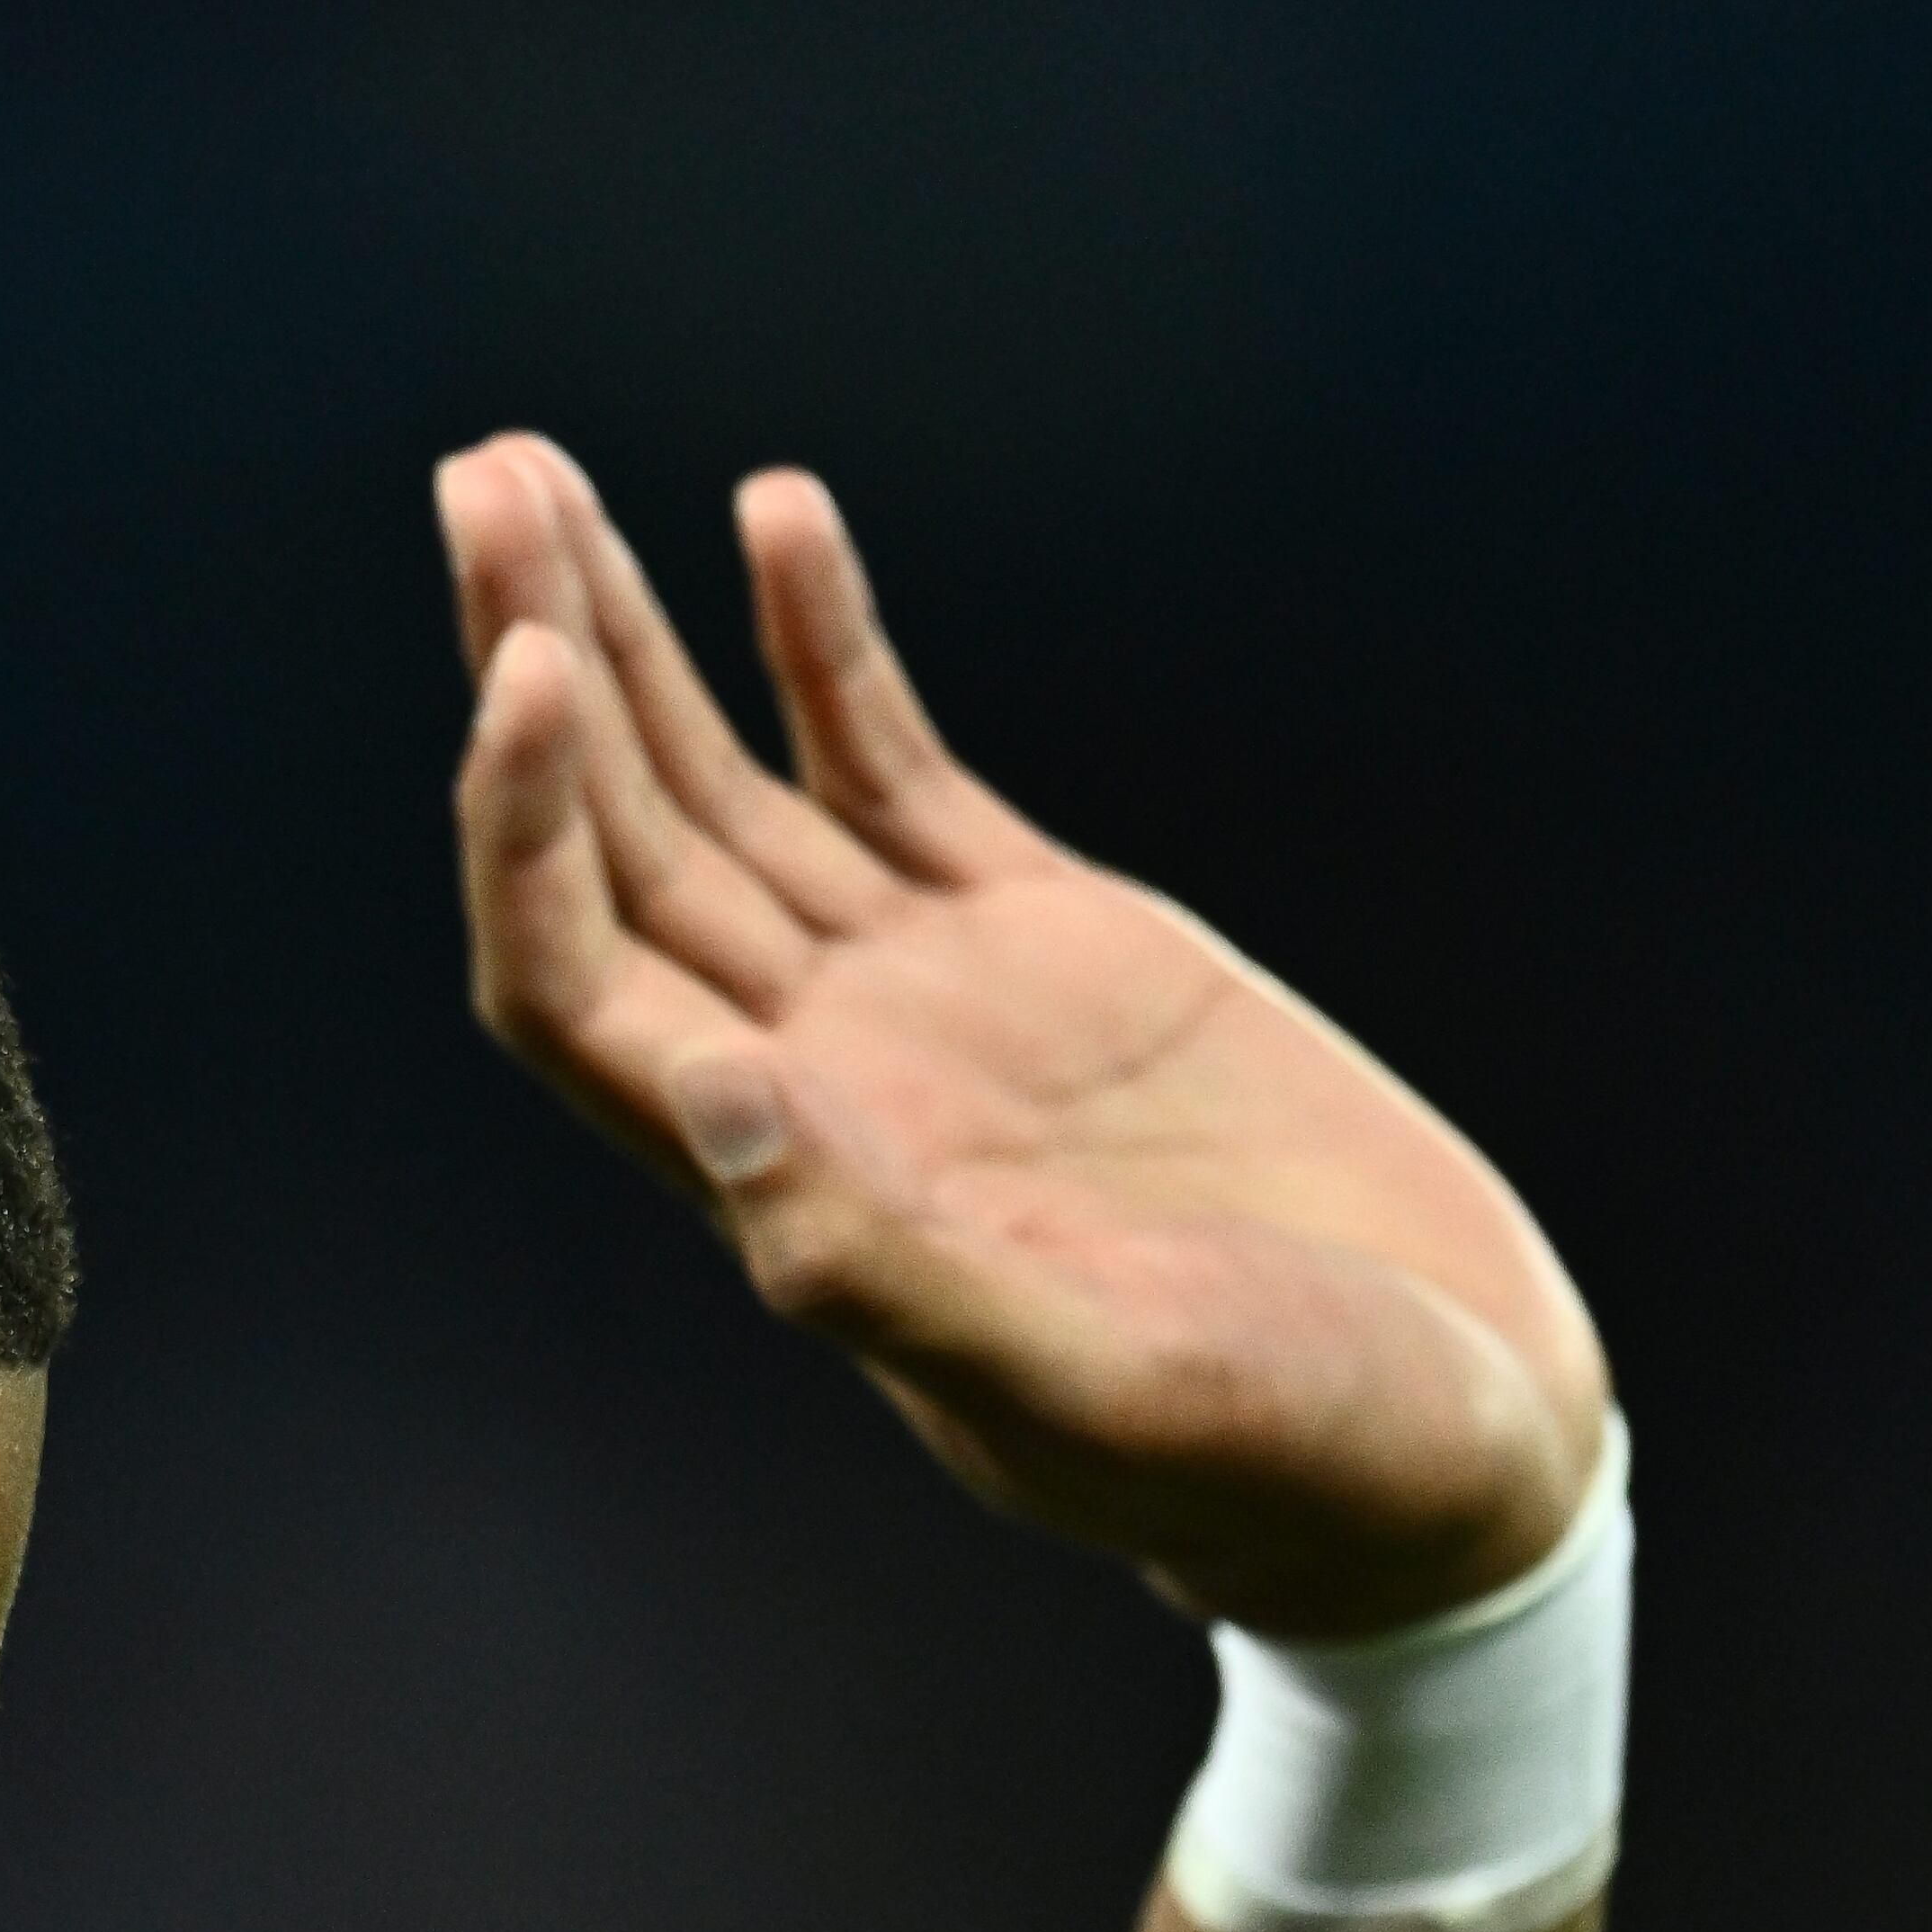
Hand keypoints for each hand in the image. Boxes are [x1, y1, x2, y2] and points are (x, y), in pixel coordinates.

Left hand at [436, 434, 1607, 1636]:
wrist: (1450, 1438)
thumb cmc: (1285, 1459)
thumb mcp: (1103, 1384)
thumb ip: (893, 1270)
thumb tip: (705, 1106)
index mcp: (796, 1187)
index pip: (576, 981)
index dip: (520, 829)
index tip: (523, 667)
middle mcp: (821, 1077)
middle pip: (612, 848)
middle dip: (533, 662)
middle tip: (481, 477)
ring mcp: (925, 999)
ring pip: (720, 788)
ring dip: (626, 636)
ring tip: (531, 472)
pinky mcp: (1045, 936)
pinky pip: (890, 765)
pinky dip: (826, 646)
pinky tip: (774, 518)